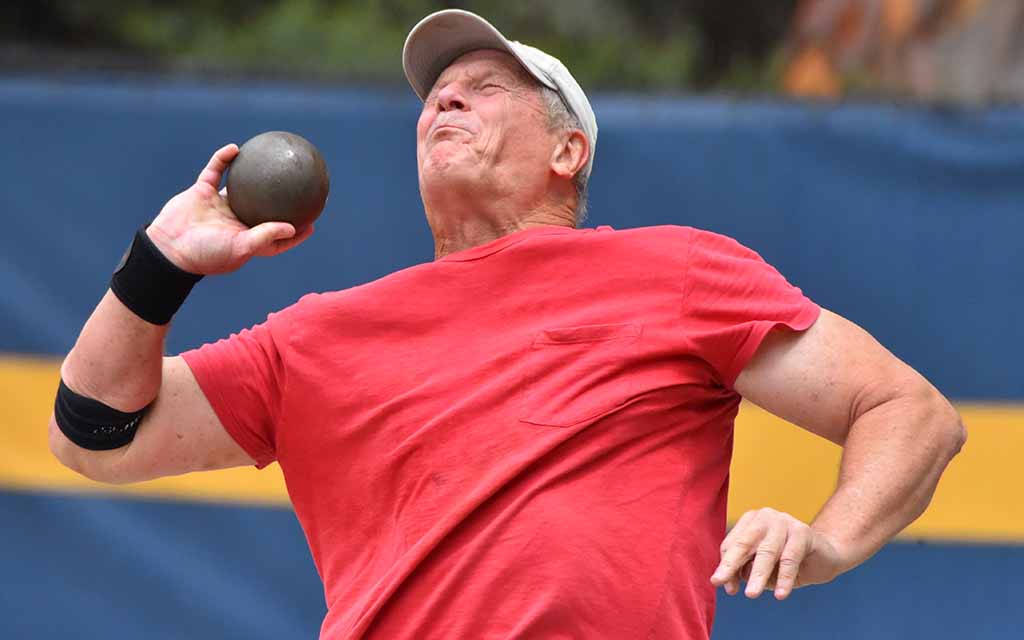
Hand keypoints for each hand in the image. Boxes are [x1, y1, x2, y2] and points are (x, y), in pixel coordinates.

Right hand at [146, 144, 313, 274]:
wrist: (167, 248)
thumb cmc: (206, 254)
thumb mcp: (240, 248)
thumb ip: (265, 236)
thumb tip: (292, 227)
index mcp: (247, 238)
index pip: (276, 236)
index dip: (295, 231)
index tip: (312, 222)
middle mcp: (236, 221)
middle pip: (264, 208)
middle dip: (281, 199)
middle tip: (301, 186)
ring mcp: (219, 206)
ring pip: (241, 185)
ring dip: (254, 173)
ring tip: (271, 158)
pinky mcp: (202, 192)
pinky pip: (216, 171)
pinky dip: (224, 159)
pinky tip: (236, 148)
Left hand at [710, 508, 844, 600]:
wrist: (825, 556)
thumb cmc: (787, 562)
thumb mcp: (763, 568)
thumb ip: (744, 572)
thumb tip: (729, 586)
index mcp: (750, 522)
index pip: (732, 544)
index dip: (726, 565)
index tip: (721, 584)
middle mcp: (765, 517)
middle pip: (744, 543)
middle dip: (731, 564)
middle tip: (719, 582)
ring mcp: (785, 521)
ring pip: (767, 551)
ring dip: (758, 574)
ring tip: (751, 594)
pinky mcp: (803, 532)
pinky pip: (790, 558)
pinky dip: (784, 578)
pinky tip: (780, 594)